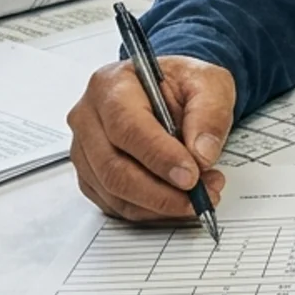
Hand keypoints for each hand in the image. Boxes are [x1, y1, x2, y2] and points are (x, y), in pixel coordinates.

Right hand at [67, 56, 235, 221]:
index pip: (127, 127)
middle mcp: (88, 117)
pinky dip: (149, 211)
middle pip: (113, 168)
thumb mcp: (209, 83)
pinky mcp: (90, 175)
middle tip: (199, 197)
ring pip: (113, 192)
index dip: (159, 157)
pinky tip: (176, 202)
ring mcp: (84, 149)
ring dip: (159, 205)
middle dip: (161, 192)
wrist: (169, 91)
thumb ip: (209, 114)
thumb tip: (201, 155)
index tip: (191, 176)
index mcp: (112, 85)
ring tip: (197, 197)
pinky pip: (114, 204)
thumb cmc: (182, 84)